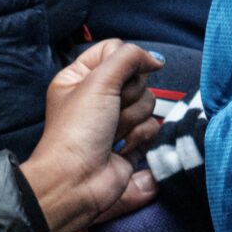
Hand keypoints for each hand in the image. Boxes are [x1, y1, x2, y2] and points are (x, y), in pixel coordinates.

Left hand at [20, 39, 162, 231]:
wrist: (76, 181)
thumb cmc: (76, 131)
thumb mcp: (98, 81)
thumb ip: (129, 57)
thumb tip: (155, 60)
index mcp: (81, 77)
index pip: (115, 50)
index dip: (122, 62)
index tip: (116, 77)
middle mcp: (99, 96)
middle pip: (137, 77)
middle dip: (127, 96)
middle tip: (109, 111)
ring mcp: (116, 119)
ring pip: (148, 101)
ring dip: (132, 118)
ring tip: (112, 133)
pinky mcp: (132, 139)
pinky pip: (152, 125)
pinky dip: (139, 136)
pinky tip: (120, 147)